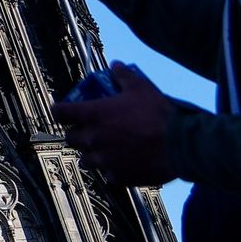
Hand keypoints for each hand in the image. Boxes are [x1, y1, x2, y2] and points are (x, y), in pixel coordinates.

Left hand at [58, 62, 182, 184]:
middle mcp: (93, 139)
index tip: (63, 111)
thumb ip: (123, 75)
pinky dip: (111, 169)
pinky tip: (122, 163)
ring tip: (104, 149)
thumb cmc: (158, 114)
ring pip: (85, 160)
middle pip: (70, 139)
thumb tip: (116, 65)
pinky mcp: (118, 177)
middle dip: (76, 133)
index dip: (60, 110)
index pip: (60, 113)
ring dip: (91, 153)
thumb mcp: (140, 87)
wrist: (180, 145)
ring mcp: (104, 160)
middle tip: (88, 129)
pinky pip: (107, 174)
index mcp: (93, 115)